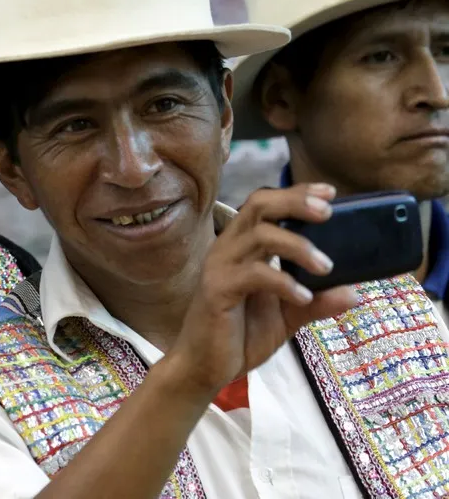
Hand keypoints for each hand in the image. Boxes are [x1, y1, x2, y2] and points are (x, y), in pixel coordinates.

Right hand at [166, 183, 358, 399]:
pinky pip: (254, 274)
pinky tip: (303, 297)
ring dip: (298, 245)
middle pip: (259, 204)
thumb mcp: (287, 317)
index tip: (329, 193)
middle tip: (328, 213)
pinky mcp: (217, 289)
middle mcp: (228, 248)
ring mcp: (220, 267)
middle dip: (295, 202)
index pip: (266, 205)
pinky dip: (284, 282)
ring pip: (260, 235)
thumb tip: (355, 292)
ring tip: (325, 267)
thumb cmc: (239, 336)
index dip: (296, 194)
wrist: (204, 368)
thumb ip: (317, 302)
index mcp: (242, 247)